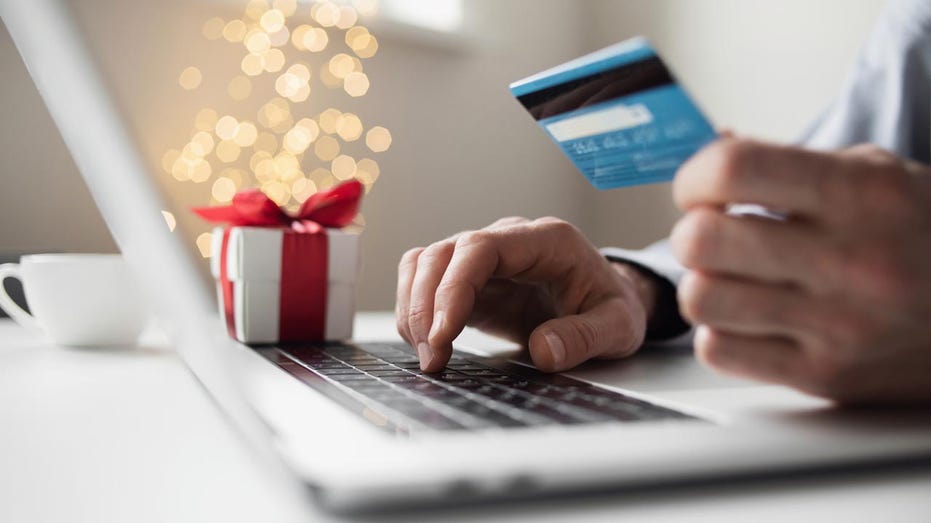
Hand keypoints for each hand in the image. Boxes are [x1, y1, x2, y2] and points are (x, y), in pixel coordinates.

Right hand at [396, 217, 656, 371]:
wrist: (608, 302)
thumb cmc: (613, 307)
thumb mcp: (619, 327)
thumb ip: (586, 337)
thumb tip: (544, 350)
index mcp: (547, 240)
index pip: (481, 247)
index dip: (454, 288)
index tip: (443, 334)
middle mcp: (509, 239)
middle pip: (444, 253)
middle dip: (426, 306)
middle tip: (433, 358)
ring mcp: (485, 258)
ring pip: (426, 263)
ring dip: (415, 308)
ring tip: (429, 356)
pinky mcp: (470, 279)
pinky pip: (426, 280)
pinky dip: (415, 309)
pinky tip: (427, 344)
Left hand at [671, 138, 930, 402]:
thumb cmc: (924, 236)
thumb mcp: (877, 176)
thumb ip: (790, 165)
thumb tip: (710, 154)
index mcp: (862, 195)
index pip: (734, 169)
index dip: (695, 177)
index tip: (699, 189)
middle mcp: (851, 260)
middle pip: (702, 240)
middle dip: (692, 233)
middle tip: (712, 236)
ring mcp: (839, 326)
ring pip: (701, 299)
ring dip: (704, 284)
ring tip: (732, 279)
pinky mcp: (826, 377)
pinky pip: (718, 351)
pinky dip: (720, 332)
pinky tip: (750, 319)